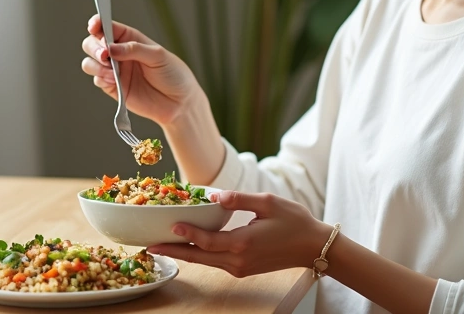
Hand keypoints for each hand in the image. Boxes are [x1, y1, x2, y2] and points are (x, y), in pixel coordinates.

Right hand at [80, 15, 204, 126]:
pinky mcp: (113, 88)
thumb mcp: (158, 56)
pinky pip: (97, 80)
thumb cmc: (173, 74)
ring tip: (111, 72)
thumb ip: (134, 49)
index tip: (94, 27)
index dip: (97, 24)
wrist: (179, 102)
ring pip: (90, 62)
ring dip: (95, 65)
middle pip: (92, 43)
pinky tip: (113, 82)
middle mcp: (119, 53)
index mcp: (130, 39)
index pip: (107, 26)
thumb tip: (111, 47)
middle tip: (104, 54)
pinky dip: (100, 79)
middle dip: (94, 47)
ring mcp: (115, 70)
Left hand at [146, 191, 333, 277]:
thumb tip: (215, 194)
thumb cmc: (295, 222)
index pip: (207, 241)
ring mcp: (240, 268)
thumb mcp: (268, 202)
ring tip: (163, 247)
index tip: (170, 226)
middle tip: (150, 247)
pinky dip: (200, 256)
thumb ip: (239, 198)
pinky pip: (215, 263)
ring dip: (184, 255)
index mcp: (243, 243)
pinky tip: (189, 248)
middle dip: (174, 252)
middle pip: (199, 258)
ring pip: (206, 262)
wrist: (313, 247)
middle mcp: (238, 260)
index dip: (187, 234)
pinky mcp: (243, 269)